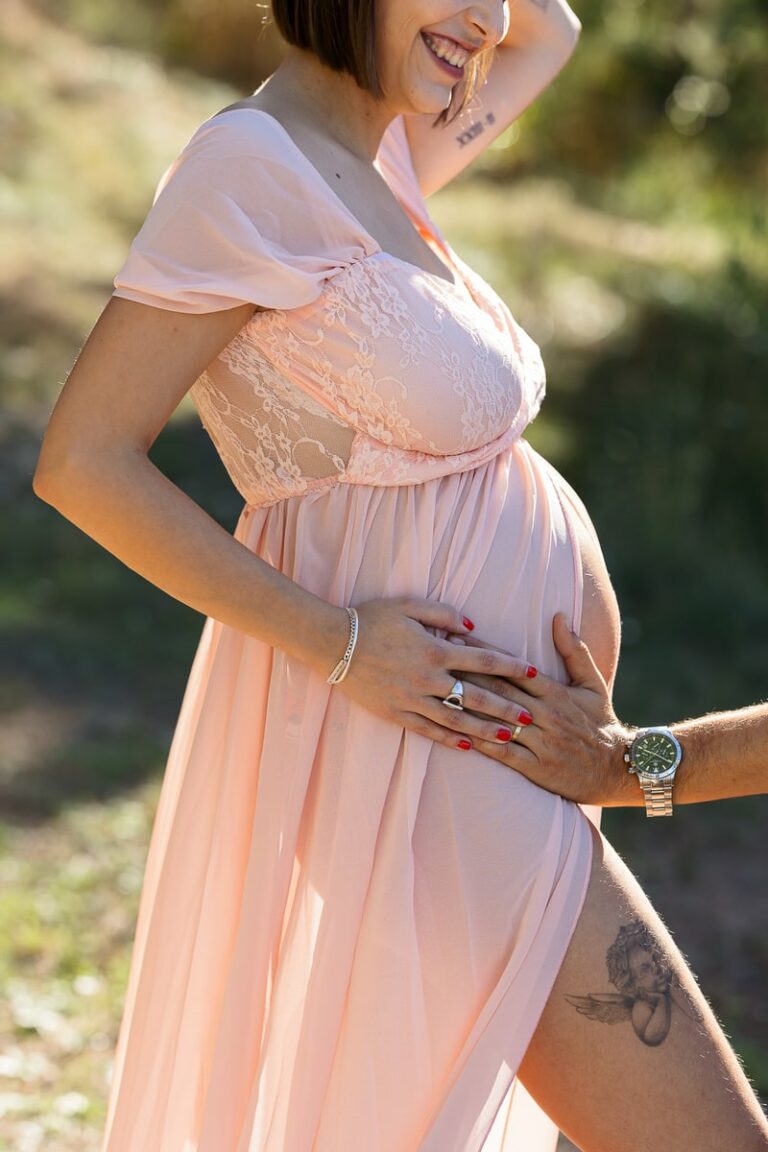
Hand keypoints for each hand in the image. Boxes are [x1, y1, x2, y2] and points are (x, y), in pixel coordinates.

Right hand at [335, 597, 540, 749]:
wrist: (333, 644)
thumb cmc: (372, 619)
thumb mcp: (409, 605)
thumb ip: (444, 614)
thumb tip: (474, 627)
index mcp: (434, 650)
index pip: (482, 661)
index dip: (511, 667)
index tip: (534, 673)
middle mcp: (428, 679)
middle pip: (475, 696)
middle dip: (506, 708)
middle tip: (531, 718)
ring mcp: (411, 699)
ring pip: (456, 720)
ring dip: (484, 730)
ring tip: (508, 739)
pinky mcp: (396, 713)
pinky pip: (428, 730)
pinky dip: (449, 739)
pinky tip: (468, 747)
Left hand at [442, 613, 636, 805]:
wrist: (616, 769)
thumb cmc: (600, 722)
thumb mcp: (592, 684)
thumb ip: (574, 651)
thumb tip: (559, 617)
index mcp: (556, 692)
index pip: (514, 668)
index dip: (484, 652)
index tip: (459, 636)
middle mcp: (545, 715)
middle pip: (499, 690)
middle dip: (466, 672)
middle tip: (438, 655)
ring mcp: (539, 742)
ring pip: (496, 720)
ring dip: (466, 706)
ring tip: (438, 691)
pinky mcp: (534, 768)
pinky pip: (501, 753)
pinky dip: (478, 742)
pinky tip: (455, 733)